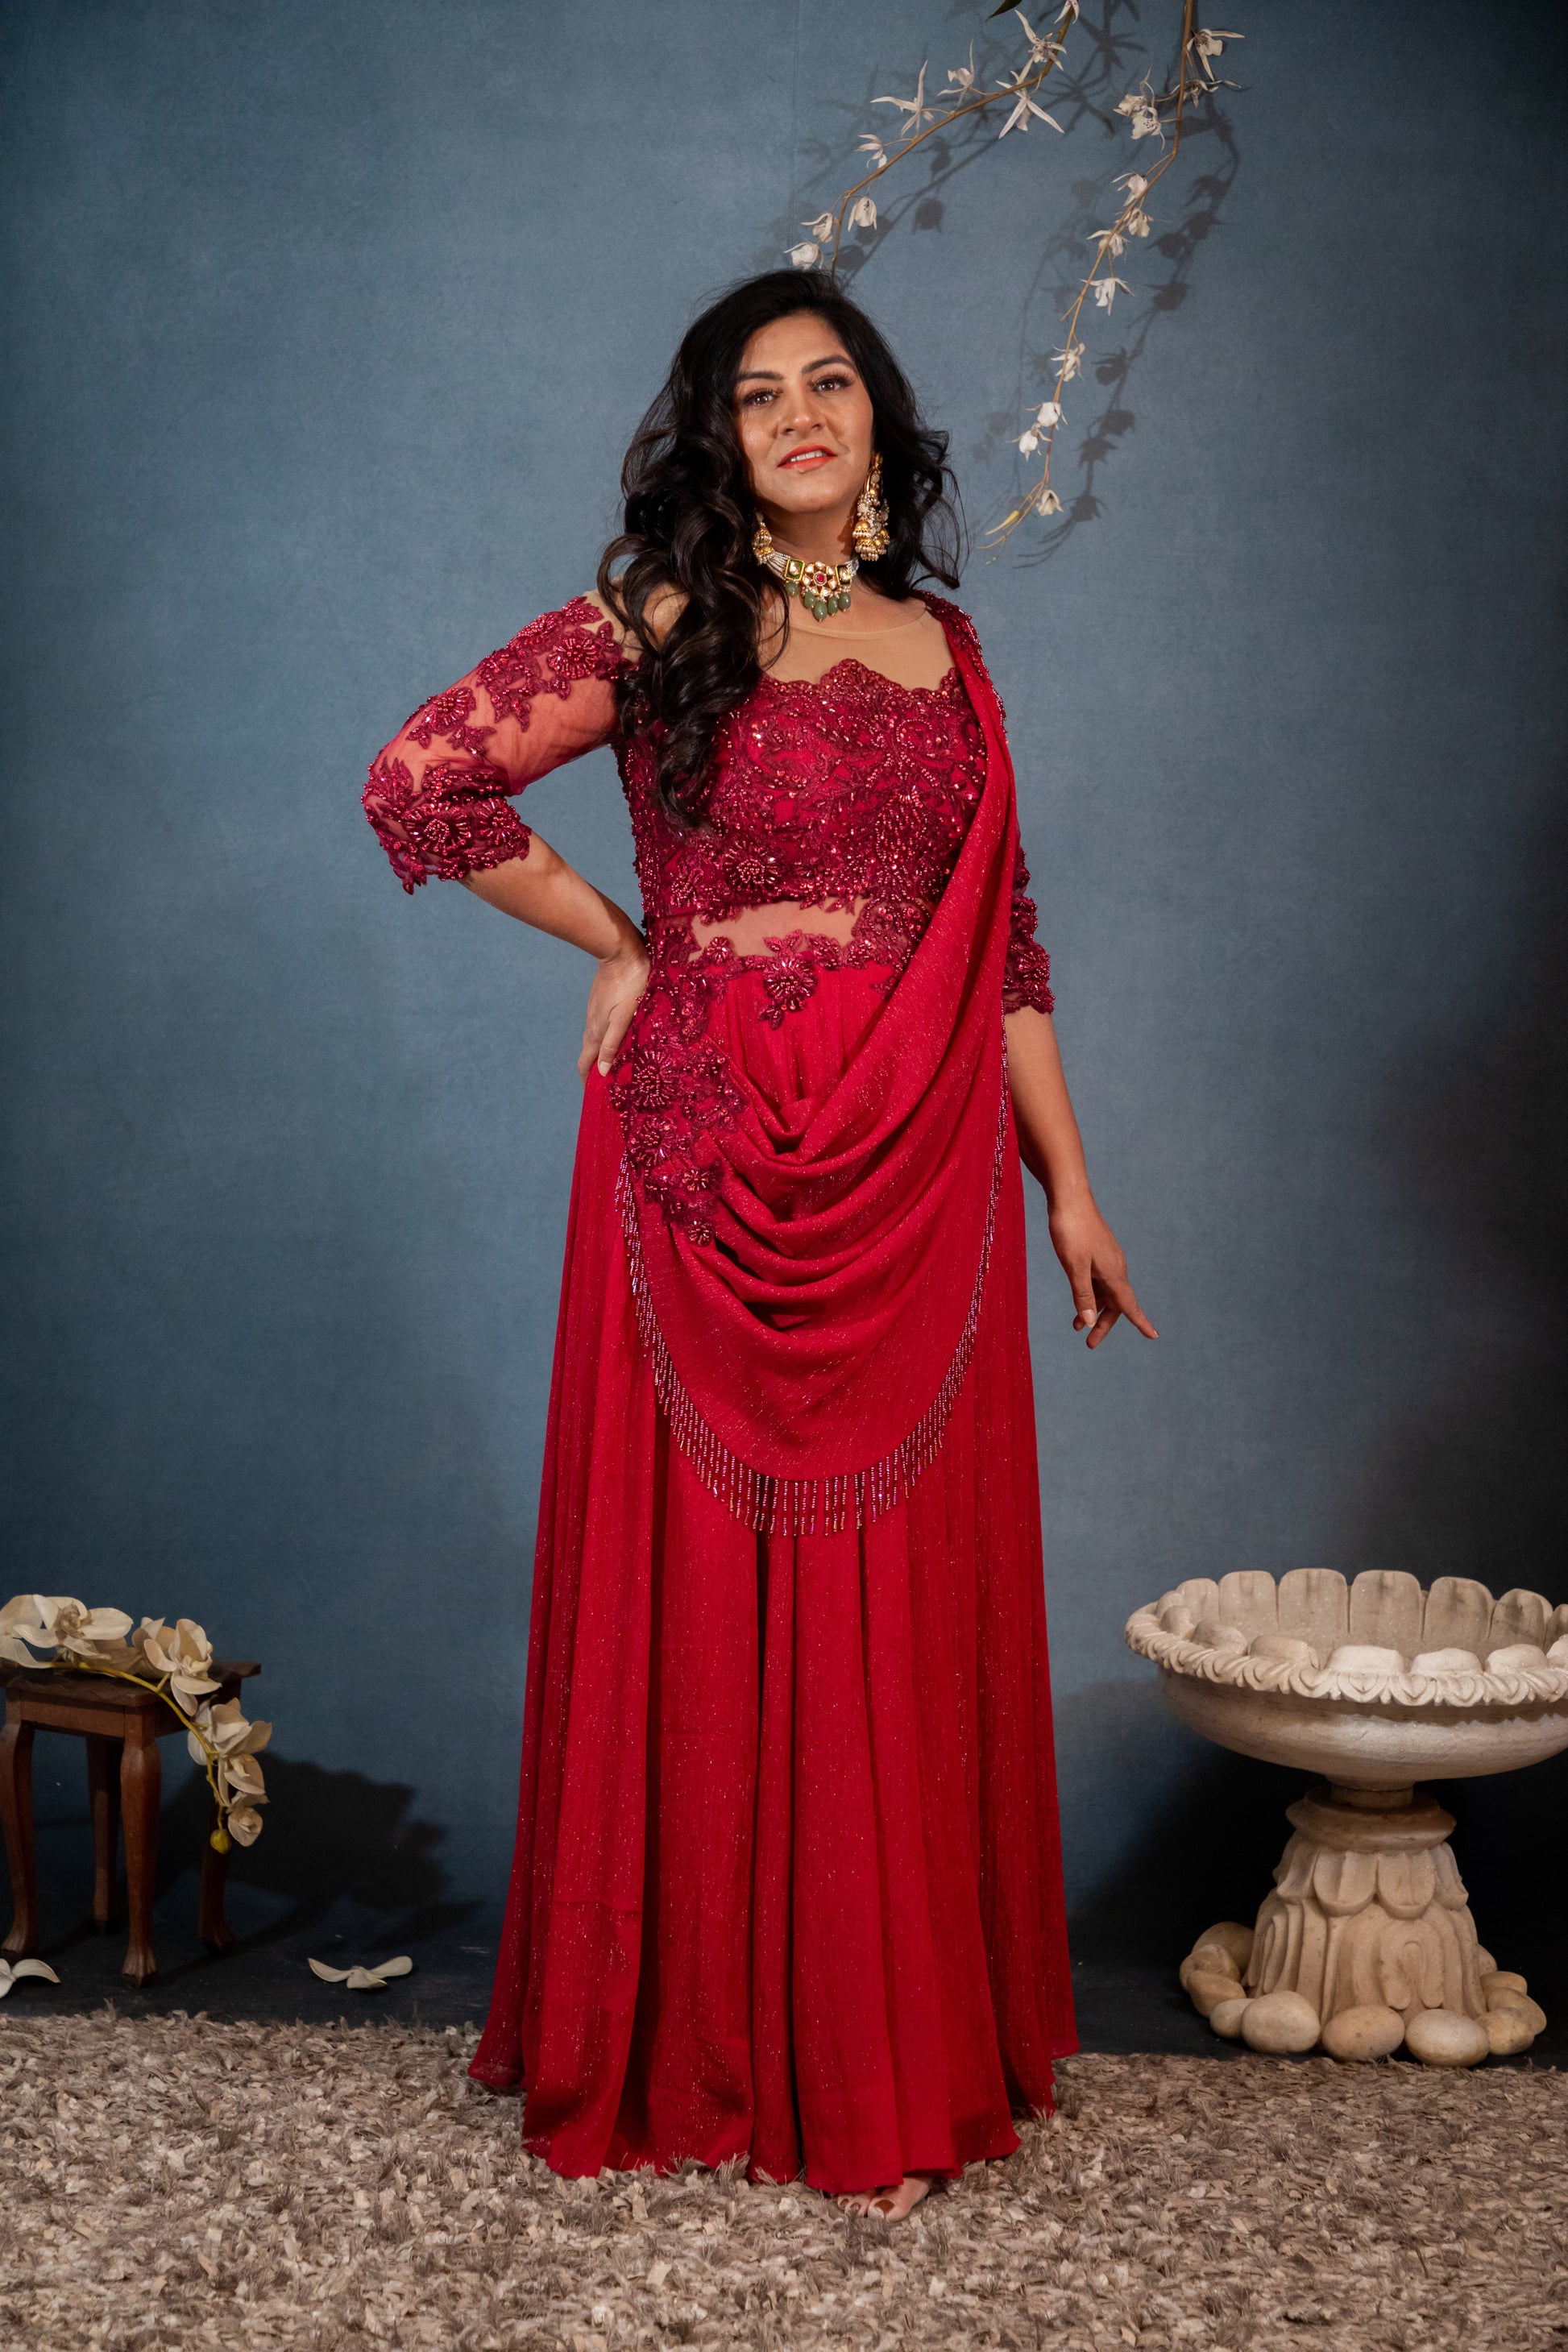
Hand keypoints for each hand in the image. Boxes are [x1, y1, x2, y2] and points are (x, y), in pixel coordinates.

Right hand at [578, 940, 648, 1079]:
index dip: (588, 1081)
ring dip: (602, 1055)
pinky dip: (607, 1040)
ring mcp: (596, 1012)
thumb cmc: (629, 985)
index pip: (585, 1064)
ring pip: (596, 1039)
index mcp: (596, 1032)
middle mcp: (592, 1024)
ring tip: (616, 1066)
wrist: (620, 952)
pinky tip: (619, 1039)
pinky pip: (602, 1027)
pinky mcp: (602, 1002)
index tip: (593, 1095)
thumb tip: (601, 1072)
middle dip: (595, 1071)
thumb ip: (612, 1044)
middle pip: (589, 1054)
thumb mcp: (624, 1018)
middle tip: (608, 1085)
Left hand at [1047, 1195, 1157, 1349]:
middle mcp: (1115, 1267)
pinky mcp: (1097, 1252)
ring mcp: (1106, 1259)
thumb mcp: (1074, 1267)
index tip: (1154, 1336)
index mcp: (1114, 1273)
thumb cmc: (1071, 1229)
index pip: (1129, 1305)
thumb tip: (1089, 1323)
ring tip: (1076, 1327)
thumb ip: (1082, 1295)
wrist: (1069, 1196)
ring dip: (1093, 1310)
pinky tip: (1078, 1299)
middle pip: (1115, 1304)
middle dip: (1103, 1324)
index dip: (1141, 1322)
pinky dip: (1089, 1294)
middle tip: (1089, 1344)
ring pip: (1104, 1292)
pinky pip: (1097, 1280)